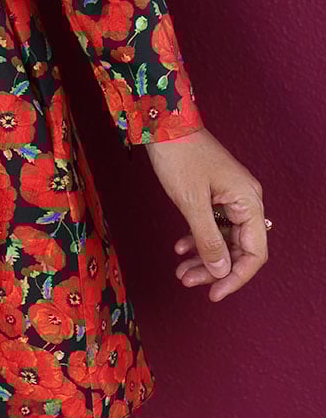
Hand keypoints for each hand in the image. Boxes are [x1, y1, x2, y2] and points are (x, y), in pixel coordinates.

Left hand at [143, 127, 268, 300]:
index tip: (214, 294)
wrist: (163, 123)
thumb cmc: (179, 156)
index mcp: (248, 201)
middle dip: (214, 268)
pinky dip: (198, 238)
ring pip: (223, 239)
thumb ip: (209, 239)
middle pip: (238, 248)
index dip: (236, 277)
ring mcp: (230, 196)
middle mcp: (245, 200)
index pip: (254, 253)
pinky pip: (213, 224)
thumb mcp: (192, 202)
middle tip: (188, 281)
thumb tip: (222, 271)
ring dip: (204, 257)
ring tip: (181, 272)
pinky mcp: (215, 193)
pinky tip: (180, 248)